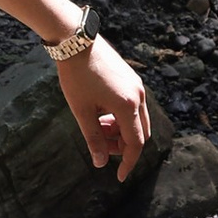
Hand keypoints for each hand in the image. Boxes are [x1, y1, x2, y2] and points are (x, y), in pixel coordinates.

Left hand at [54, 29, 152, 179]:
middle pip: (140, 133)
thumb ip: (93, 139)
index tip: (120, 177)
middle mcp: (139, 96)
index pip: (135, 143)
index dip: (128, 163)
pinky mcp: (132, 79)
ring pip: (137, 120)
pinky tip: (101, 113)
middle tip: (100, 145)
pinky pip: (133, 106)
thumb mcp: (82, 111)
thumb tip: (101, 163)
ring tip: (96, 126)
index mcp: (128, 106)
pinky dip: (120, 117)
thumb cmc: (76, 76)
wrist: (77, 41)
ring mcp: (137, 86)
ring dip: (120, 130)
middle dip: (122, 145)